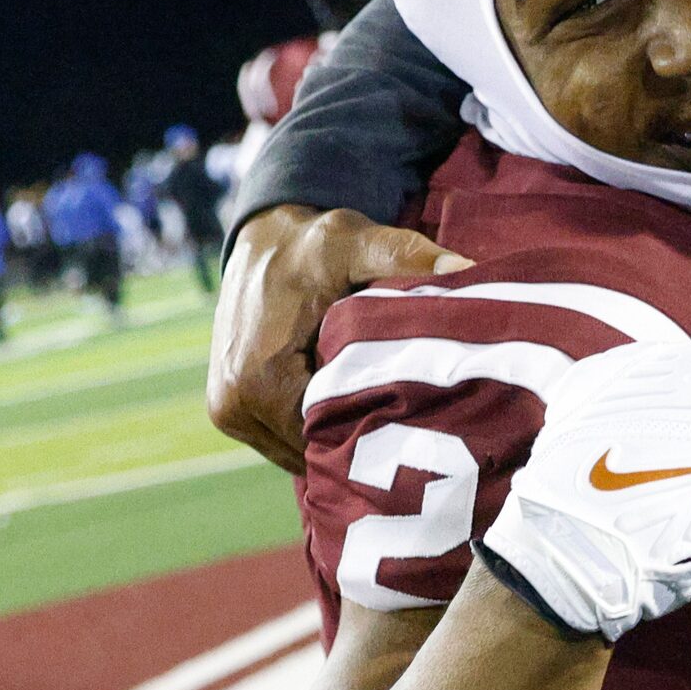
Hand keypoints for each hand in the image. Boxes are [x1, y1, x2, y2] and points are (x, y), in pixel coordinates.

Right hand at [208, 206, 469, 472]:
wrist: (264, 238)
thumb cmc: (313, 243)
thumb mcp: (357, 242)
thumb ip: (405, 257)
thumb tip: (462, 268)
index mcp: (260, 377)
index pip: (329, 437)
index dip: (374, 430)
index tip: (414, 417)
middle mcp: (234, 404)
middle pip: (313, 450)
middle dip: (356, 439)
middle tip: (408, 422)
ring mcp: (228, 413)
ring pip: (297, 449)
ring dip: (332, 436)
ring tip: (380, 415)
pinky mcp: (229, 411)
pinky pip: (282, 439)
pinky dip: (312, 427)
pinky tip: (349, 407)